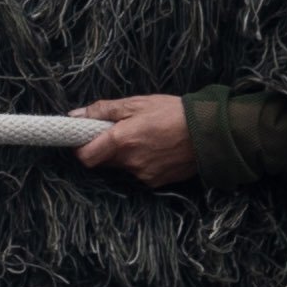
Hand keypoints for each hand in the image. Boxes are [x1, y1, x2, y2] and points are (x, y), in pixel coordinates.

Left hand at [73, 91, 198, 188]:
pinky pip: (140, 172)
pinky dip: (143, 162)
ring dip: (126, 155)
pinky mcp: (159, 182)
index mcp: (121, 141)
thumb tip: (76, 115)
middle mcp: (130, 162)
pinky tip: (157, 148)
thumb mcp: (136, 103)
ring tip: (145, 137)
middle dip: (105, 148)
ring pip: (123, 166)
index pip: (85, 157)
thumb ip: (103, 110)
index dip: (80, 148)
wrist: (210, 132)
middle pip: (104, 161)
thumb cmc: (173, 113)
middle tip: (120, 131)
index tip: (84, 138)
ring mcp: (145, 174)